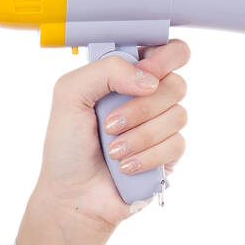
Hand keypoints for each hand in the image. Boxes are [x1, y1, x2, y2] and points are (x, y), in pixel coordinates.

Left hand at [16, 40, 189, 244]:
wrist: (72, 195)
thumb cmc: (66, 145)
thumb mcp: (70, 93)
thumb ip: (107, 70)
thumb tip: (149, 79)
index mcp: (126, 75)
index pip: (166, 49)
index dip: (163, 57)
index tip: (144, 73)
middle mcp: (147, 97)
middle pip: (176, 83)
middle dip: (141, 106)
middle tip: (109, 122)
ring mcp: (161, 126)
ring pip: (178, 115)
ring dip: (139, 135)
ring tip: (110, 149)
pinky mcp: (169, 155)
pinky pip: (177, 145)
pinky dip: (146, 156)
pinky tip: (124, 165)